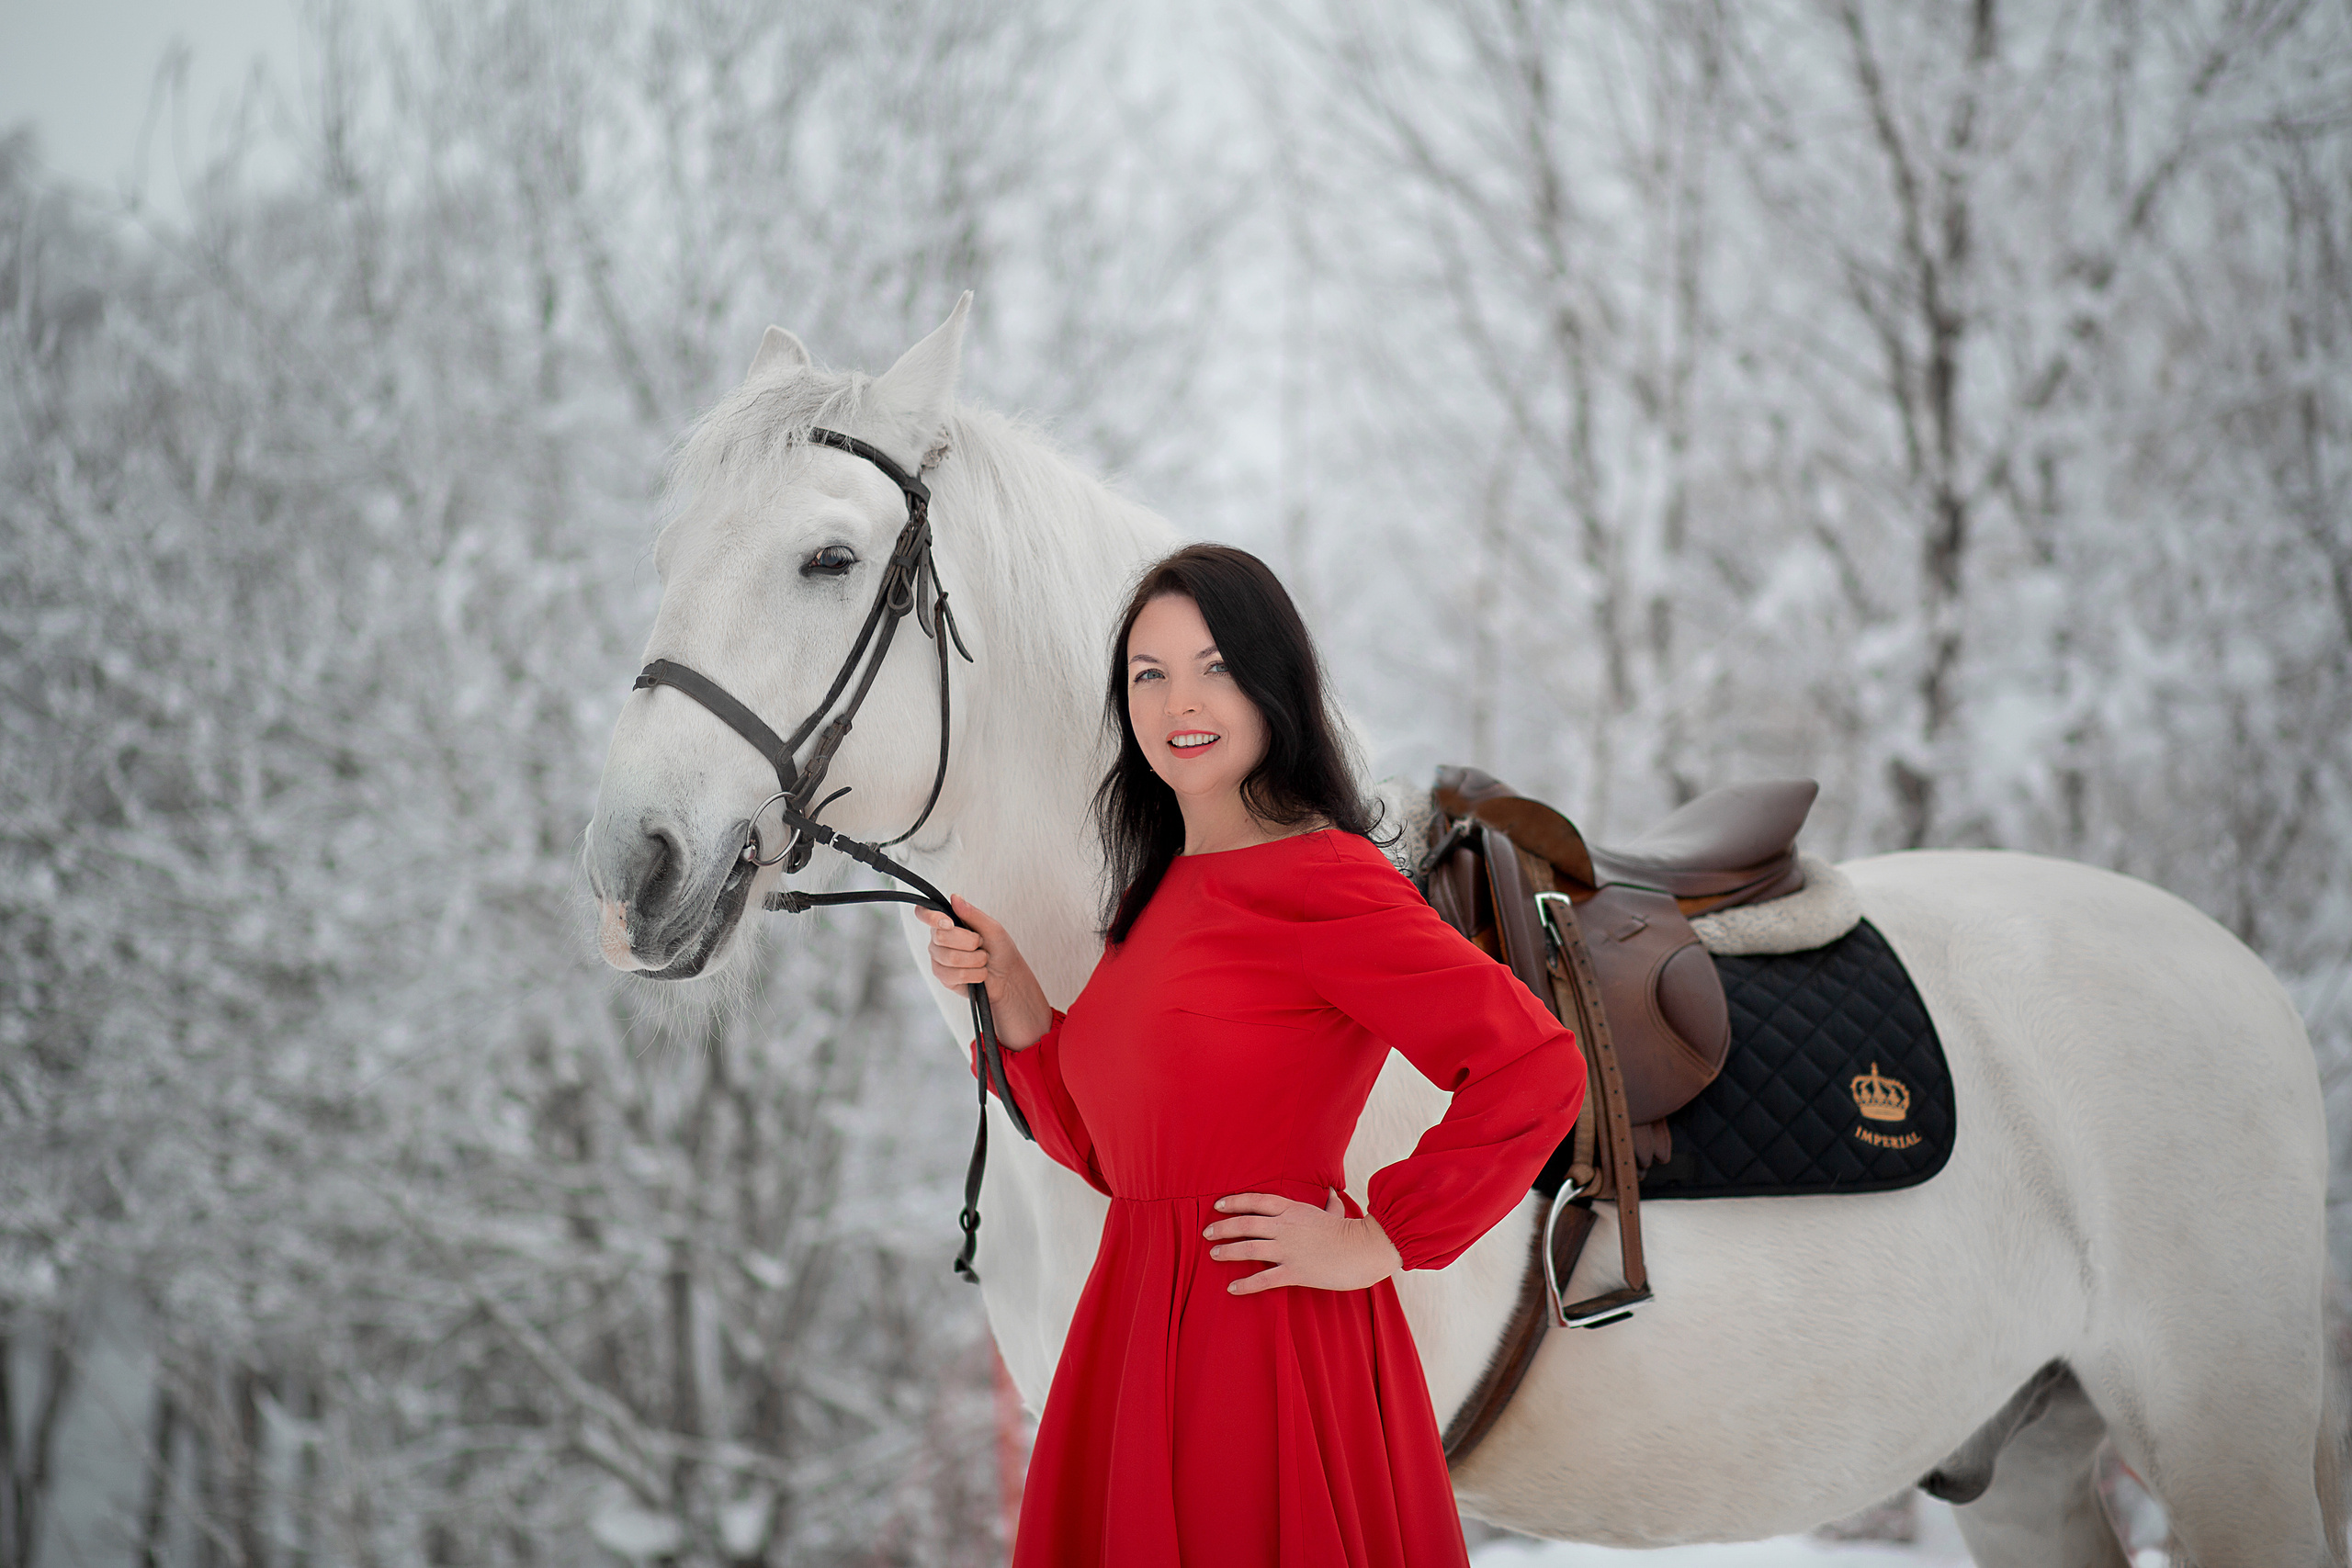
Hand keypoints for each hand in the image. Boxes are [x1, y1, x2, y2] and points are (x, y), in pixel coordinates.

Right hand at [916, 895, 1054, 1049]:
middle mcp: (938, 940)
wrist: (1007, 977)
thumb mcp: (992, 928)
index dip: (932, 917)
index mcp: (947, 923)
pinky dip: (975, 974)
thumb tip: (955, 897)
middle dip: (970, 942)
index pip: (924, 914)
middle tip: (980, 944)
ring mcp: (938, 959)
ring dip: (976, 960)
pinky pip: (955, 975)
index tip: (949, 924)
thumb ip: (972, 913)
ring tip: (982, 960)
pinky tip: (979, 974)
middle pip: (941, 936)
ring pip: (951, 957)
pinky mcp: (944, 978)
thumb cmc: (1000, 950)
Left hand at [1203, 1190, 1402, 1295]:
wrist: (1365, 1249)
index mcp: (1293, 1210)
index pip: (1257, 1201)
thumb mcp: (1336, 1213)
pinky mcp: (1295, 1271)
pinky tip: (1232, 1288)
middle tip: (1207, 1232)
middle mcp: (1286, 1227)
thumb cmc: (1350, 1232)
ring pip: (1249, 1248)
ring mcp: (1289, 1249)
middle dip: (1223, 1227)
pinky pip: (1264, 1278)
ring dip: (1228, 1251)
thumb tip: (1332, 1192)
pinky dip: (1245, 1284)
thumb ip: (1329, 1204)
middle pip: (1246, 1223)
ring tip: (1214, 1254)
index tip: (1218, 1205)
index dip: (1235, 1202)